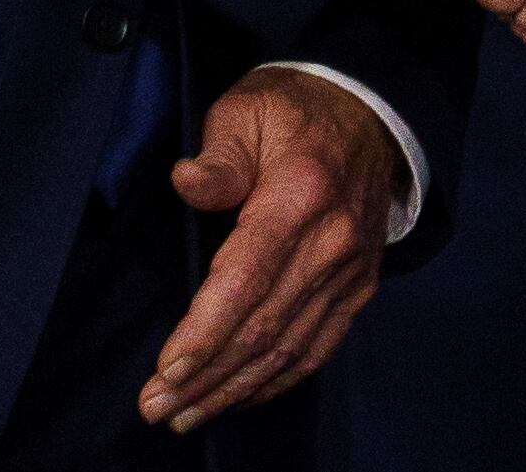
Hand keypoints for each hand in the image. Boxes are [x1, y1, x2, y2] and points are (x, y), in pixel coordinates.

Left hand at [137, 67, 398, 432]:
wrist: (370, 114)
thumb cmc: (293, 111)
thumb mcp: (248, 109)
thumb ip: (219, 153)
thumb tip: (186, 182)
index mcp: (300, 192)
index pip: (247, 276)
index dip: (206, 329)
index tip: (167, 369)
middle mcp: (332, 239)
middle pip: (263, 325)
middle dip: (205, 375)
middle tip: (155, 408)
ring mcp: (351, 269)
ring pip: (288, 346)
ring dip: (234, 388)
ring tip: (184, 416)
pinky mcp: (360, 286)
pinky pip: (318, 346)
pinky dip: (278, 380)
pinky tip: (239, 397)